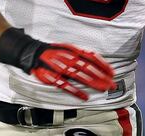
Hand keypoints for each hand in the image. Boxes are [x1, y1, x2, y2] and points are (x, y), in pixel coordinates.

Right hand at [0, 27, 115, 99]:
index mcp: (72, 50)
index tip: (112, 72)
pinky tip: (85, 96)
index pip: (91, 57)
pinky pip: (65, 85)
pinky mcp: (51, 77)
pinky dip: (75, 91)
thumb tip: (97, 61)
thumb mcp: (68, 48)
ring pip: (78, 76)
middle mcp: (67, 58)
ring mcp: (59, 68)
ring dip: (92, 83)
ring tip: (102, 89)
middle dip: (101, 76)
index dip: (103, 65)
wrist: (33, 52)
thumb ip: (81, 54)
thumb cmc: (54, 51)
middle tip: (111, 84)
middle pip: (87, 68)